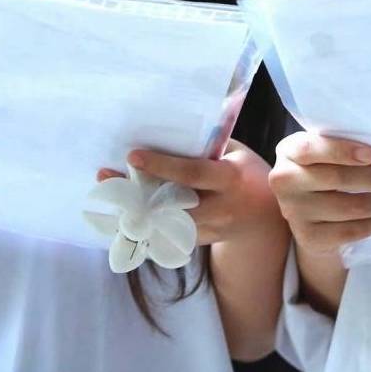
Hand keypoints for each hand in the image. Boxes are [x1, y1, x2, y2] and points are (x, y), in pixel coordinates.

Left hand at [97, 140, 282, 246]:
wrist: (266, 221)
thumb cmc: (248, 175)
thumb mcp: (237, 155)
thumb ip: (210, 146)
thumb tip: (174, 127)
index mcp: (230, 179)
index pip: (192, 173)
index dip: (162, 165)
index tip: (132, 155)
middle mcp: (220, 208)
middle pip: (170, 203)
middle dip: (135, 192)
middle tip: (104, 176)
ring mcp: (209, 230)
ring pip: (163, 224)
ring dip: (132, 210)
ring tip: (105, 196)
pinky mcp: (199, 244)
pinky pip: (167, 235)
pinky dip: (143, 225)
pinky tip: (119, 214)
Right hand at [268, 133, 370, 253]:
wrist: (308, 211)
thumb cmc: (326, 169)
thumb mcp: (326, 152)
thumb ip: (346, 147)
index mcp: (290, 151)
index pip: (313, 148)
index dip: (342, 151)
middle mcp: (285, 181)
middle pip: (339, 179)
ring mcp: (294, 212)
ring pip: (350, 207)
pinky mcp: (308, 238)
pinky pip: (350, 231)